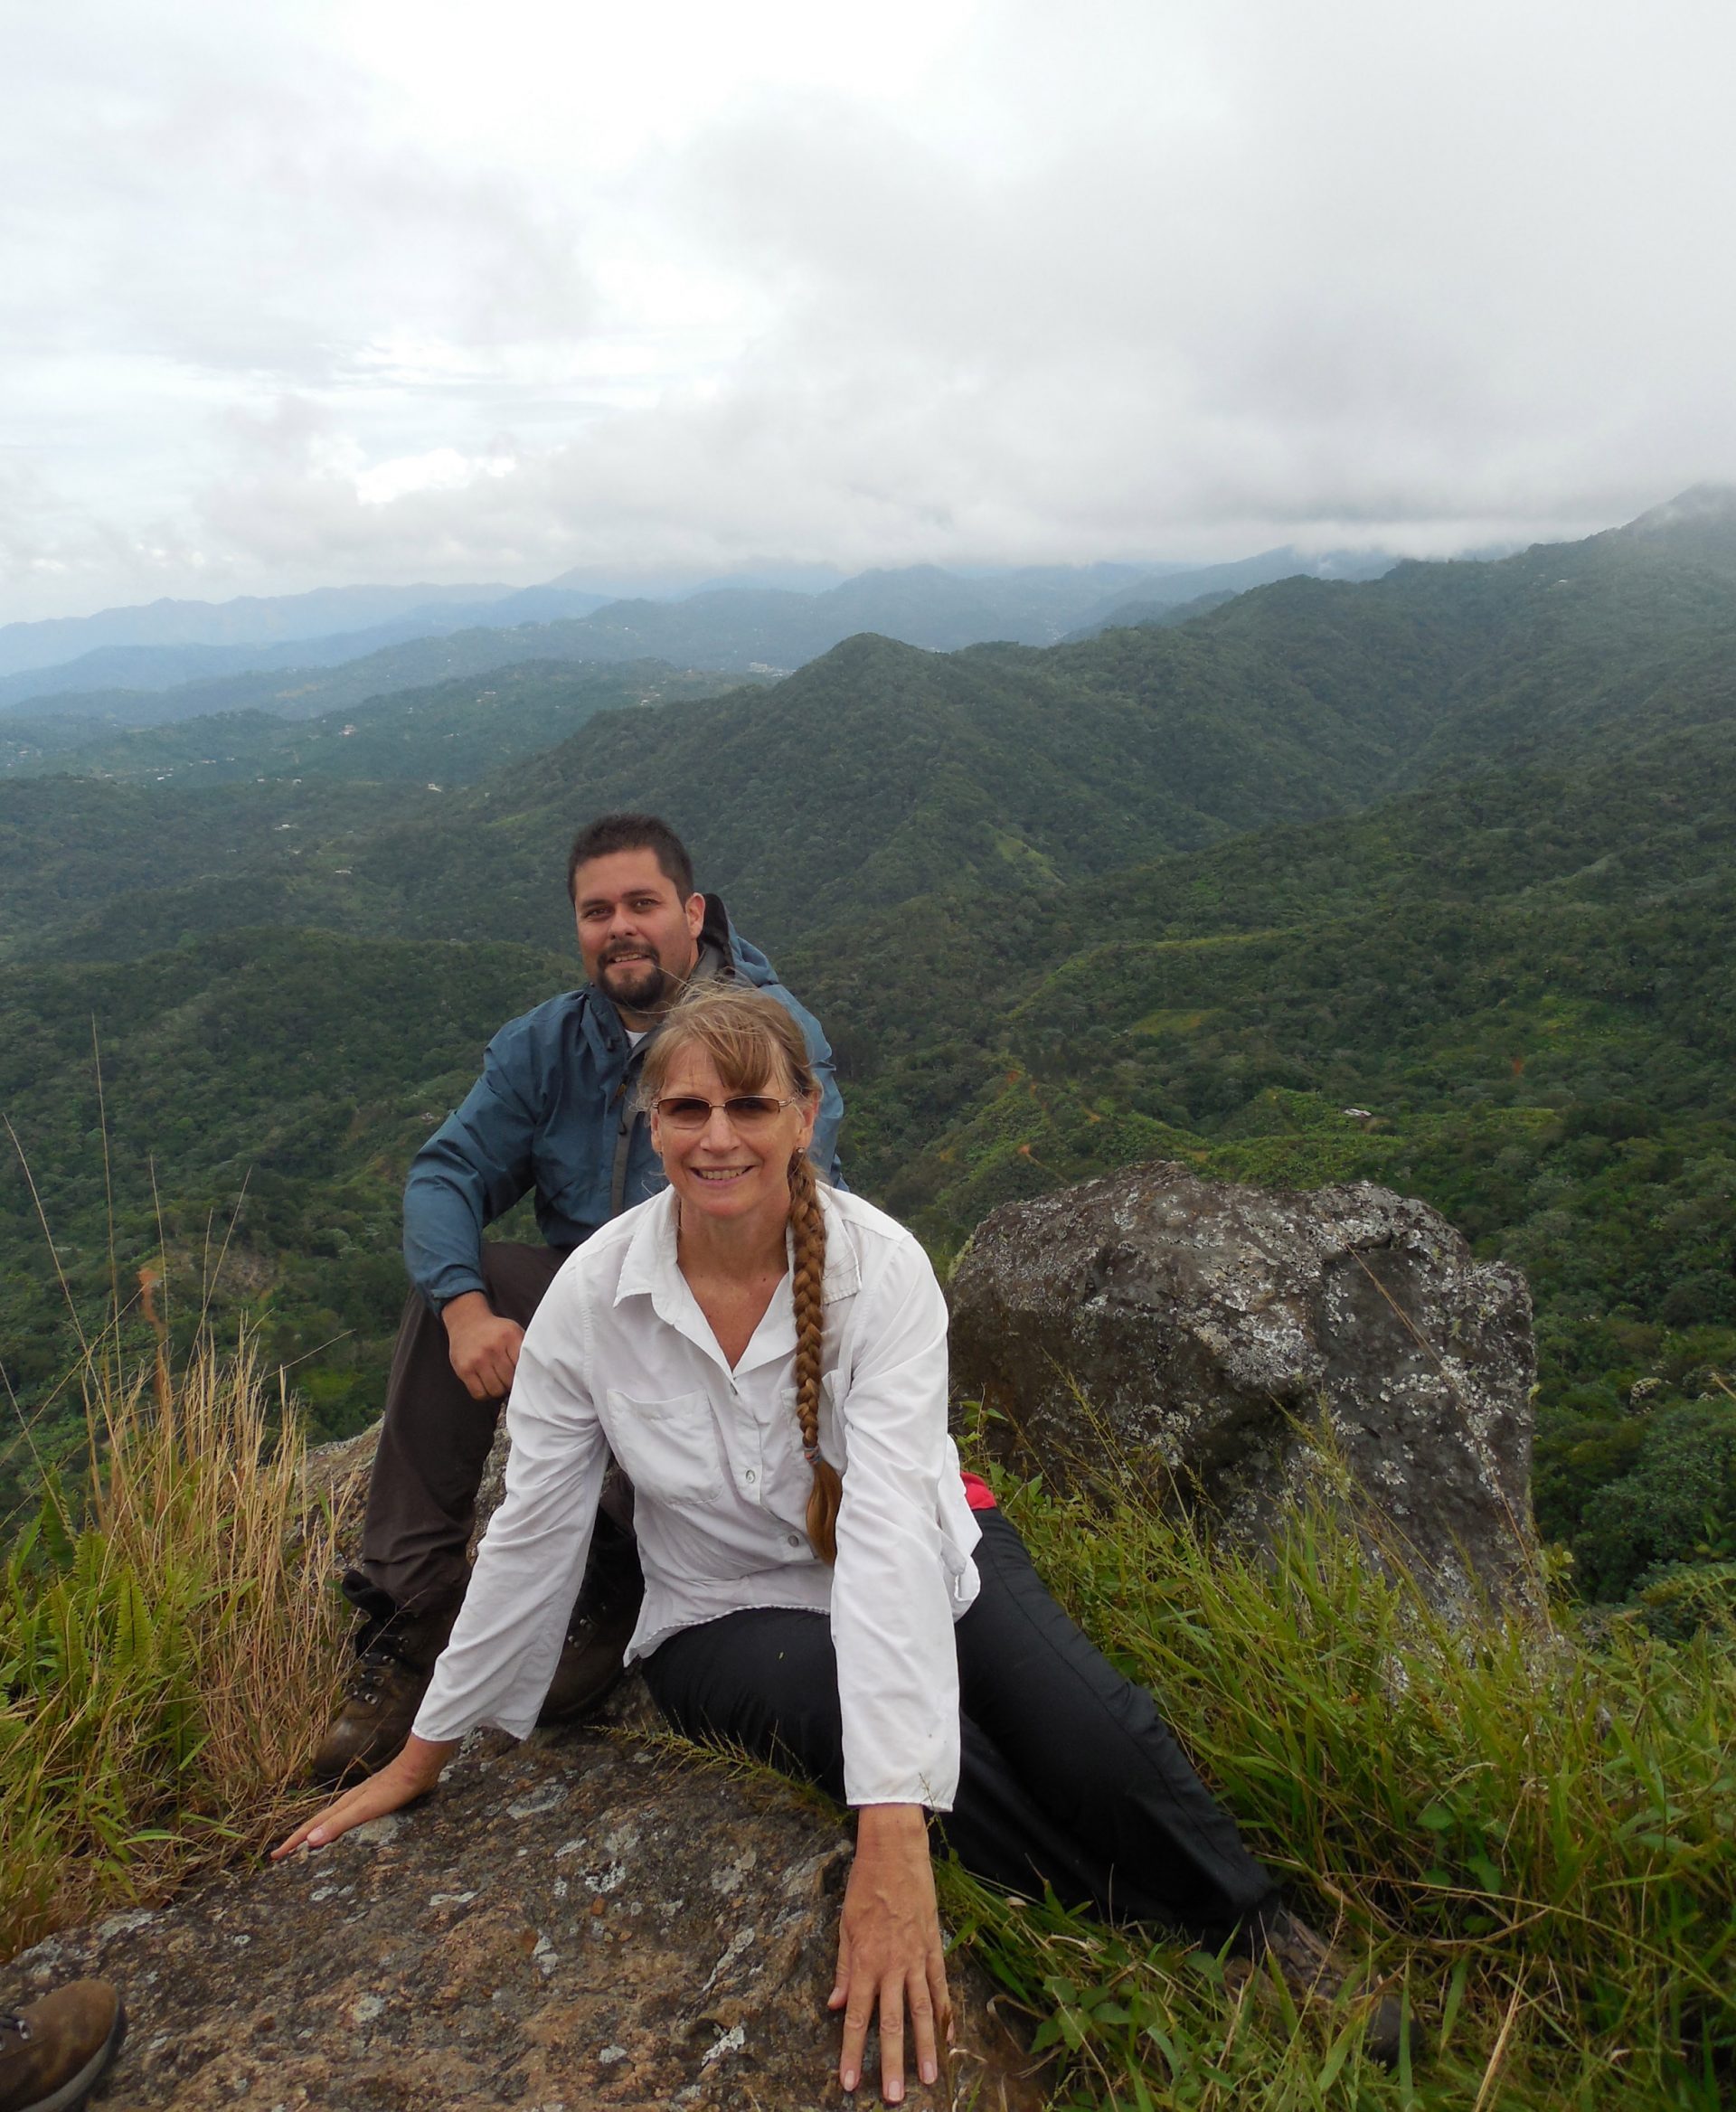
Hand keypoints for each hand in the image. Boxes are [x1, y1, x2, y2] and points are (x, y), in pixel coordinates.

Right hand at [271, 1734, 455, 1859]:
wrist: (417, 1768)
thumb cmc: (392, 1790)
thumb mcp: (364, 1810)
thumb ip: (339, 1824)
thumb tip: (309, 1841)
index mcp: (342, 1806)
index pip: (311, 1827)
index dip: (293, 1842)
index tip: (275, 1856)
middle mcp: (348, 1802)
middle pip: (317, 1823)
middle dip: (299, 1839)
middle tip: (282, 1854)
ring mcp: (361, 1801)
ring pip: (331, 1820)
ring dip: (316, 1833)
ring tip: (307, 1844)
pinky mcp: (375, 1801)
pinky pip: (347, 1819)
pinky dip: (336, 1828)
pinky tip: (344, 1832)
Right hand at [442, 1293, 523, 1399]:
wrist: (467, 1322)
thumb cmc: (494, 1331)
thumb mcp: (514, 1331)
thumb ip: (524, 1349)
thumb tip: (537, 1372)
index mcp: (510, 1337)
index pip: (523, 1367)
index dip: (524, 1375)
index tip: (524, 1377)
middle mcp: (493, 1348)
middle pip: (509, 1381)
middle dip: (510, 1383)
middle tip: (508, 1379)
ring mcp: (477, 1359)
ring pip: (495, 1390)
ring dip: (498, 1389)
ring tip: (497, 1381)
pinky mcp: (464, 1369)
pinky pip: (479, 1394)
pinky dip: (484, 1394)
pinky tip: (486, 1384)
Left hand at [829, 1804, 951, 2103]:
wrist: (895, 1852)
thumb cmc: (864, 1885)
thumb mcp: (844, 1925)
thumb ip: (843, 1967)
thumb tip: (837, 2005)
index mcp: (865, 1961)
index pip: (858, 2017)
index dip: (853, 2053)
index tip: (850, 2083)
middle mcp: (892, 1965)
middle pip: (892, 2023)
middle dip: (892, 2063)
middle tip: (895, 2097)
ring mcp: (917, 1958)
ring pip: (922, 2011)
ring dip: (925, 2047)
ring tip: (929, 2078)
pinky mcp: (934, 1947)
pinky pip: (941, 1986)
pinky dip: (946, 2013)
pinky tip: (950, 2036)